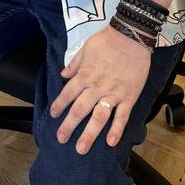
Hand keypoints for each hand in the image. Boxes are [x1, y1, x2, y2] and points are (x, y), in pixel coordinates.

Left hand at [49, 25, 150, 154]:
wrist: (131, 35)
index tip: (54, 115)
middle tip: (61, 139)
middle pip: (79, 110)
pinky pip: (121, 116)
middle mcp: (96, 86)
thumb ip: (74, 64)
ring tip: (81, 148)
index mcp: (85, 74)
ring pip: (98, 117)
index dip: (59, 105)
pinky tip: (110, 142)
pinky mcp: (128, 96)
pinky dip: (116, 130)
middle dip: (68, 126)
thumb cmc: (107, 39)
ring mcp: (113, 93)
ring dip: (89, 134)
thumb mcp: (86, 48)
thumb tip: (63, 74)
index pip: (68, 93)